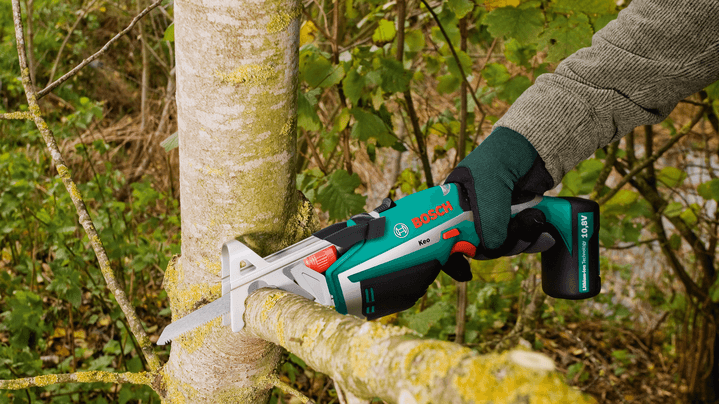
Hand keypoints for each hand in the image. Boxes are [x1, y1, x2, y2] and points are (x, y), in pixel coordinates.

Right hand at [444, 126, 555, 267]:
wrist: (536, 145)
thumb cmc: (501, 158)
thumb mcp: (488, 190)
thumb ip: (487, 223)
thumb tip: (493, 250)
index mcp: (453, 203)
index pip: (445, 236)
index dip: (451, 252)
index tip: (462, 265)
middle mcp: (471, 212)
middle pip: (478, 246)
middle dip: (499, 246)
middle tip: (513, 236)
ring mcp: (495, 216)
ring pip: (501, 245)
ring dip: (521, 240)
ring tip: (535, 220)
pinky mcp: (516, 218)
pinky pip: (520, 239)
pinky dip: (533, 238)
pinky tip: (544, 233)